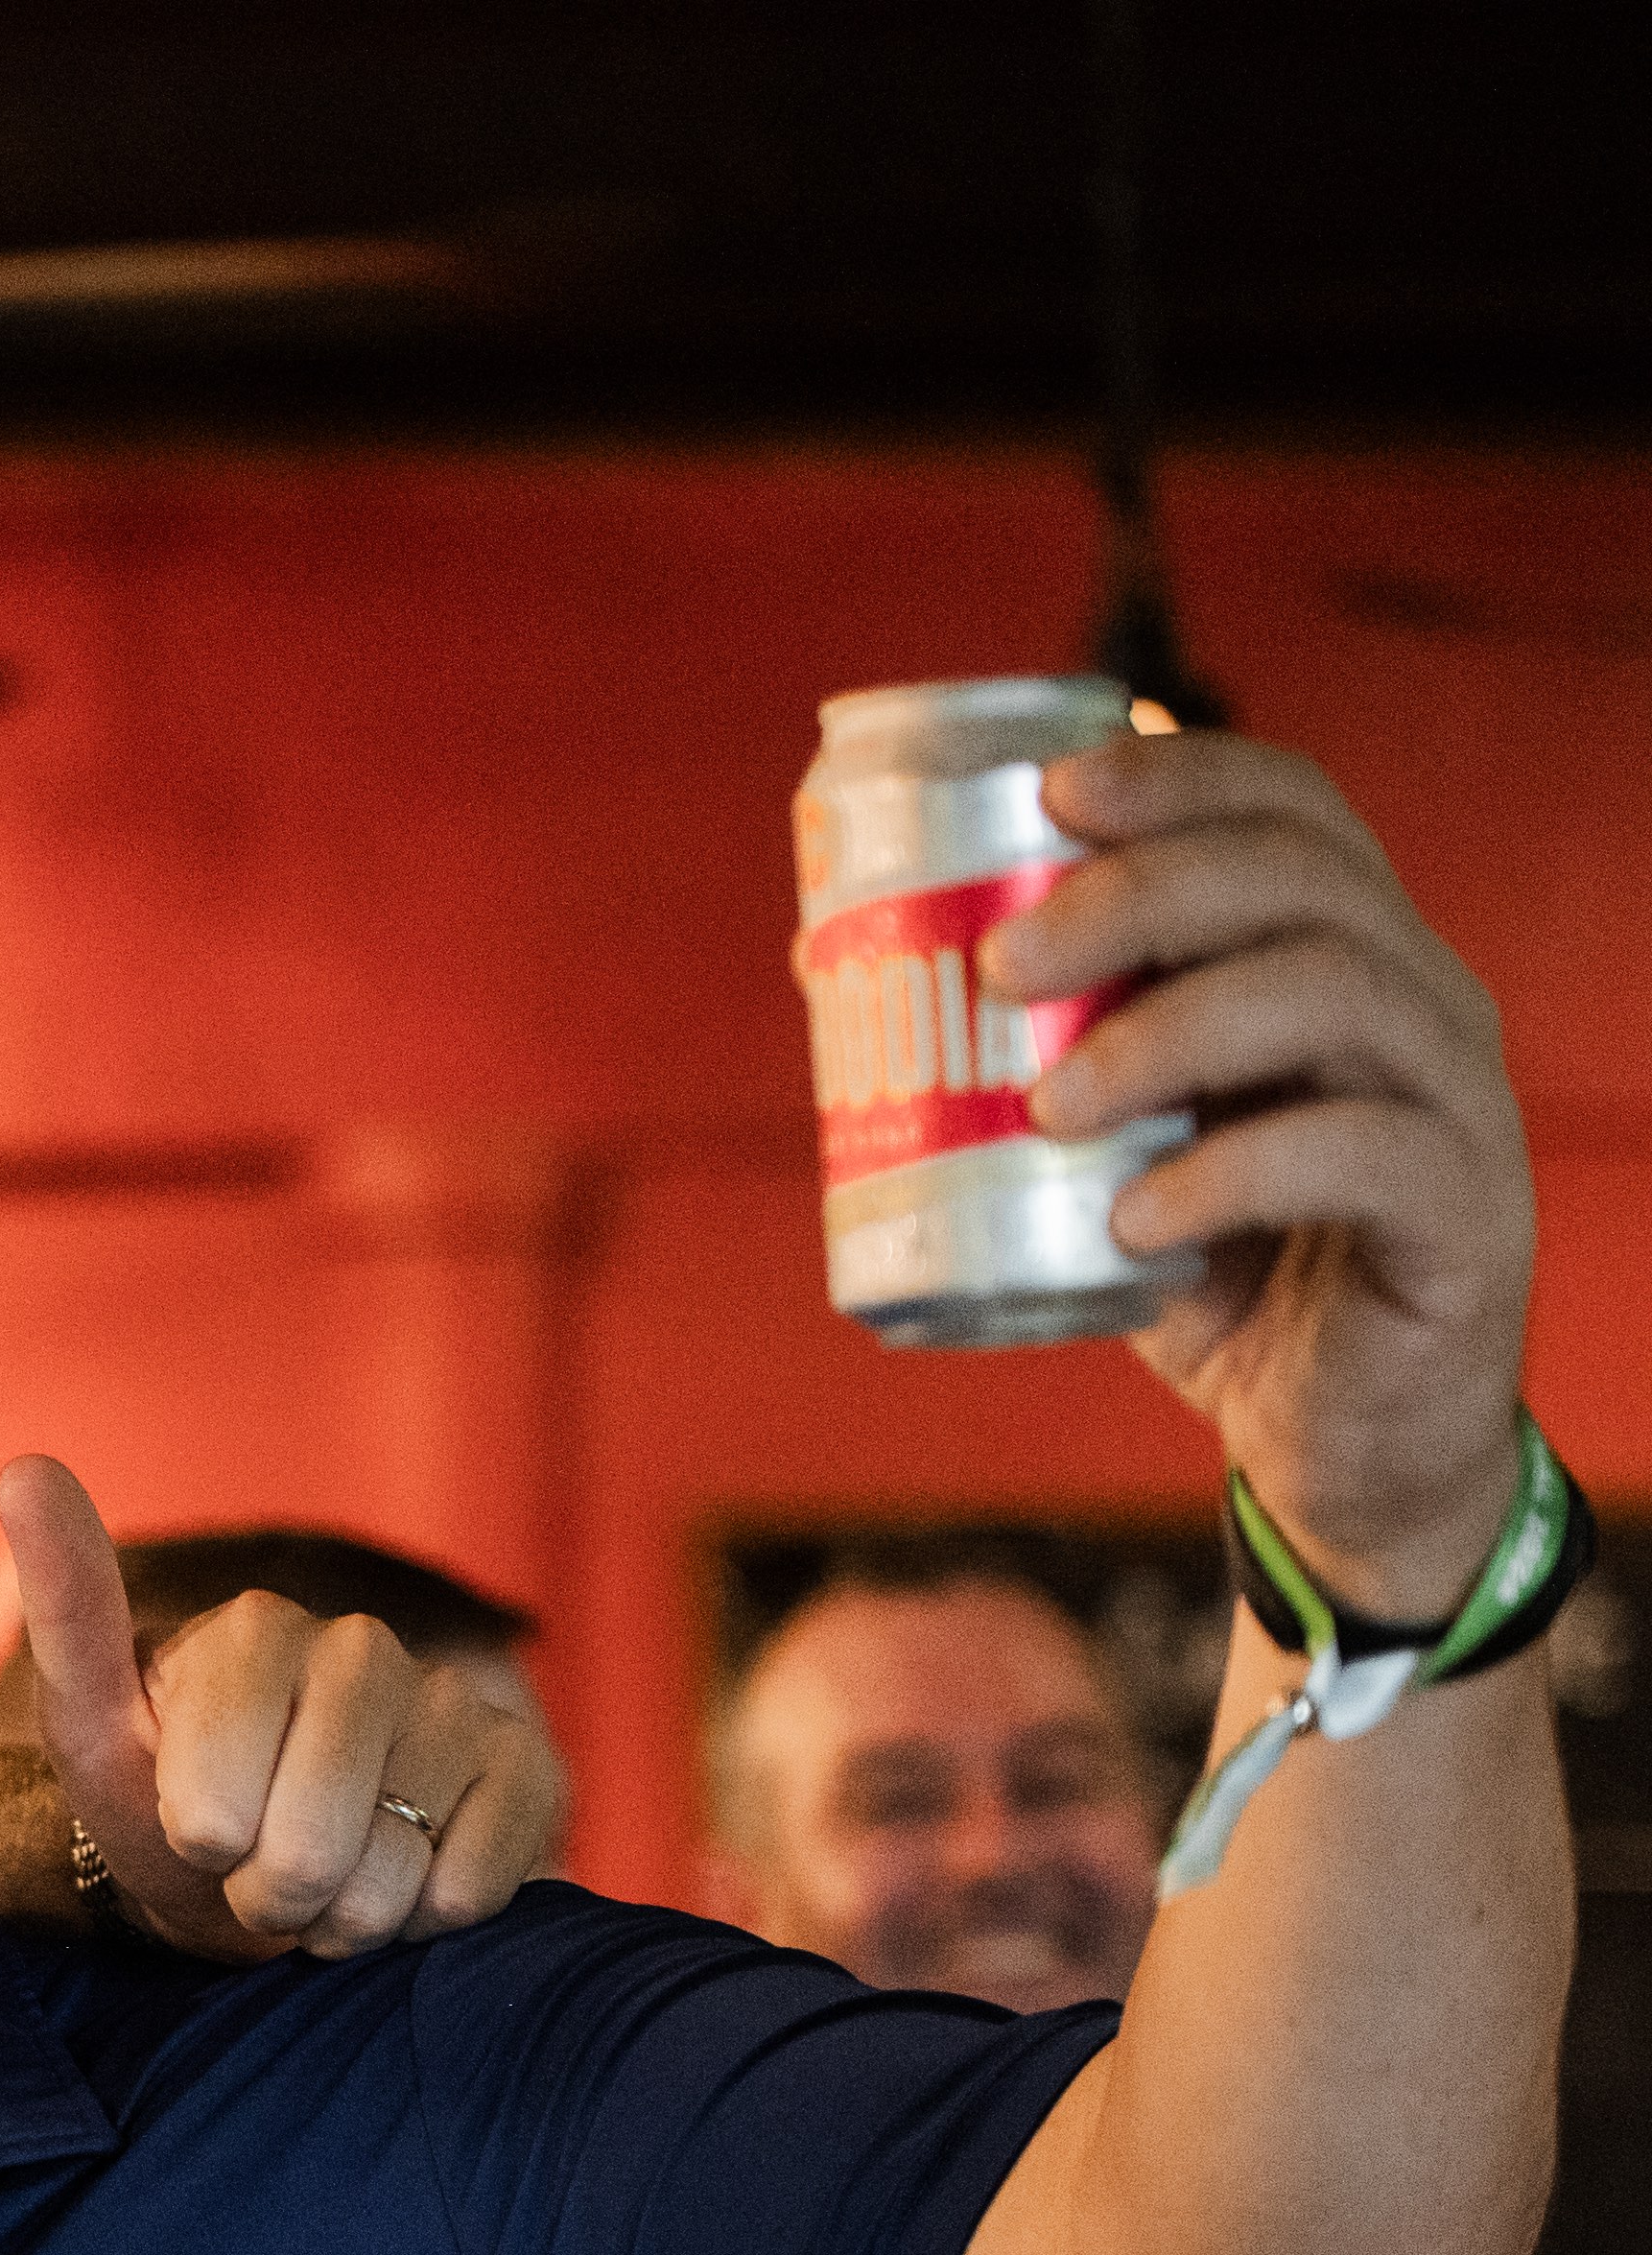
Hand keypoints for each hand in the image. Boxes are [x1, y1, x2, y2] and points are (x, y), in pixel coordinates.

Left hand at [0, 1457, 565, 1960]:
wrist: (249, 1870)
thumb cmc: (157, 1801)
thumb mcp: (89, 1722)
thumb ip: (68, 1606)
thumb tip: (25, 1466)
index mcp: (254, 1628)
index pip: (211, 1805)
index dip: (198, 1844)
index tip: (189, 1824)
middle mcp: (363, 1647)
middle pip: (305, 1847)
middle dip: (265, 1892)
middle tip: (251, 1868)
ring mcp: (452, 1704)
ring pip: (391, 1874)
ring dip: (343, 1914)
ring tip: (322, 1878)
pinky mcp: (525, 1768)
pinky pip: (474, 1879)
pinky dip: (428, 1912)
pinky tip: (403, 1879)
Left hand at [1004, 733, 1535, 1614]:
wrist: (1337, 1444)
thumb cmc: (1221, 1272)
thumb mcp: (1113, 1147)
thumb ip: (1027, 1053)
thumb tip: (828, 965)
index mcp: (1341, 955)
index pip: (1290, 808)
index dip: (1181, 774)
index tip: (1052, 794)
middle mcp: (1417, 1001)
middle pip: (1301, 881)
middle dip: (1140, 896)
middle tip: (1000, 961)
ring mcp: (1454, 1101)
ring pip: (1337, 996)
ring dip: (1170, 1031)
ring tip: (1046, 1103)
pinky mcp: (1463, 1215)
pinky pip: (1362, 1154)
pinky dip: (1232, 1172)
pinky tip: (1132, 1216)